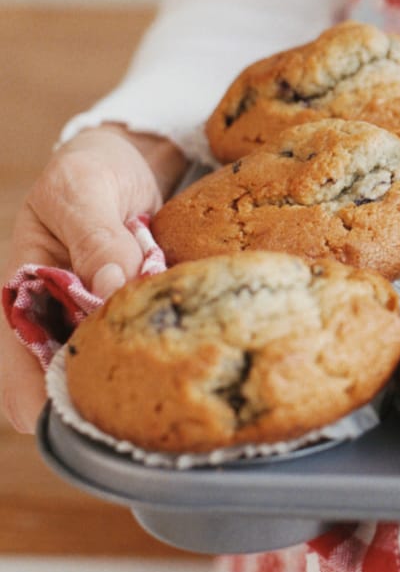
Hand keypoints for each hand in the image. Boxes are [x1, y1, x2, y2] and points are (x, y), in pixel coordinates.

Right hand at [1, 125, 185, 433]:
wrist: (133, 156)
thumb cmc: (92, 170)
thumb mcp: (82, 190)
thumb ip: (94, 237)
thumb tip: (110, 285)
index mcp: (25, 299)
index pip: (19, 369)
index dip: (37, 402)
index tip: (72, 415)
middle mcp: (63, 321)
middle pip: (73, 386)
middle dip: (102, 403)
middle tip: (145, 407)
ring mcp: (106, 321)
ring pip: (119, 371)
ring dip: (146, 380)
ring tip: (180, 386)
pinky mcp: (147, 314)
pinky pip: (161, 342)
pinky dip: (180, 348)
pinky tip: (209, 349)